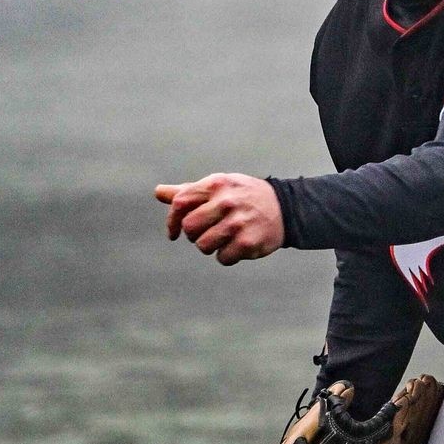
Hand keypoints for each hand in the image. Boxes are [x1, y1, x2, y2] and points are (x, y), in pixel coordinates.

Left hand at [156, 173, 284, 264]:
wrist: (284, 208)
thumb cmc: (243, 196)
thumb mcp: (218, 186)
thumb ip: (189, 191)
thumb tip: (158, 192)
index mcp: (216, 185)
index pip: (180, 203)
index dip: (172, 221)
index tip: (174, 232)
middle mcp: (226, 202)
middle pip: (190, 228)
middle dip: (194, 235)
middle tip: (207, 232)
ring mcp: (237, 223)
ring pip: (203, 246)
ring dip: (210, 246)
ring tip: (224, 238)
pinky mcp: (247, 242)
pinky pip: (222, 258)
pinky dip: (227, 256)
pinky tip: (237, 245)